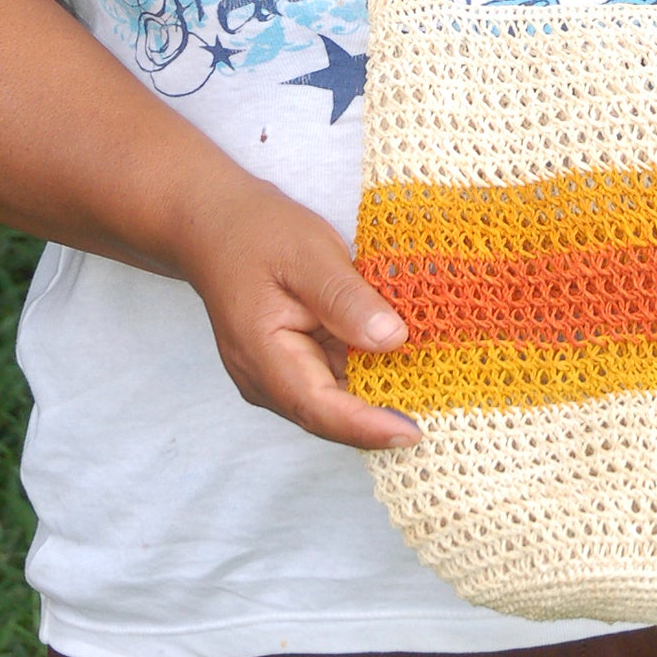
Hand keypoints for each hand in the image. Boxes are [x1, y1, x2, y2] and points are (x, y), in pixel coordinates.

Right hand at [182, 169, 421, 450]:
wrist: (214, 222)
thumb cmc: (258, 232)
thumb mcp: (308, 253)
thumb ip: (346, 298)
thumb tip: (392, 339)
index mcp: (263, 357)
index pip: (319, 410)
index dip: (368, 427)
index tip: (413, 433)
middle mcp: (265, 380)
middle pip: (329, 416)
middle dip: (381, 418)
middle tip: (441, 410)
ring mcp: (275, 375)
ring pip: (333, 401)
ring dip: (377, 397)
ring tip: (433, 389)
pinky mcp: (290, 362)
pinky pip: (331, 379)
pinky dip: (365, 373)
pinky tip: (403, 361)